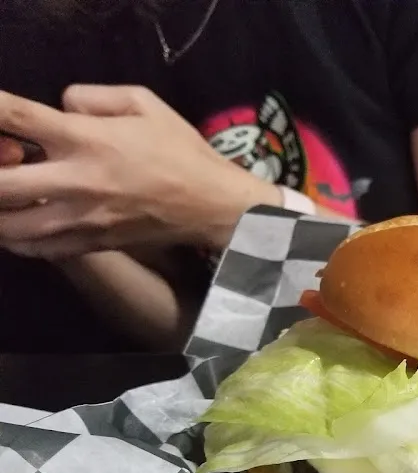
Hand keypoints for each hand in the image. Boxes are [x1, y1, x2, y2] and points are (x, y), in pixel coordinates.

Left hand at [0, 85, 280, 259]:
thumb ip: (93, 96)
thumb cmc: (182, 152)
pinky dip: (16, 237)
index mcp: (87, 138)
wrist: (213, 206)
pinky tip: (20, 223)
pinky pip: (35, 249)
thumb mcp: (146, 103)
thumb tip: (60, 105)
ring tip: (7, 196)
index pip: (17, 117)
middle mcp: (75, 180)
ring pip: (8, 224)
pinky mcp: (90, 243)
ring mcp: (80, 218)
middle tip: (2, 162)